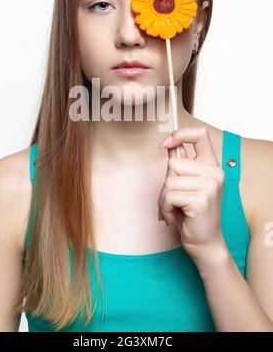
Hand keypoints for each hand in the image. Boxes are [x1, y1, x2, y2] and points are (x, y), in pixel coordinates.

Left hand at [158, 126, 225, 260]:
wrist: (204, 243)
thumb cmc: (192, 214)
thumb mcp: (186, 185)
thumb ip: (181, 164)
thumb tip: (170, 145)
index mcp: (212, 165)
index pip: (200, 134)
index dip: (179, 135)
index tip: (165, 144)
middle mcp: (215, 173)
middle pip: (174, 162)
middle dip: (166, 182)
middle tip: (173, 200)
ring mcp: (210, 185)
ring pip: (169, 180)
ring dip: (164, 198)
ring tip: (174, 209)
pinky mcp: (201, 199)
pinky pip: (169, 195)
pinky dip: (165, 208)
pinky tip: (174, 217)